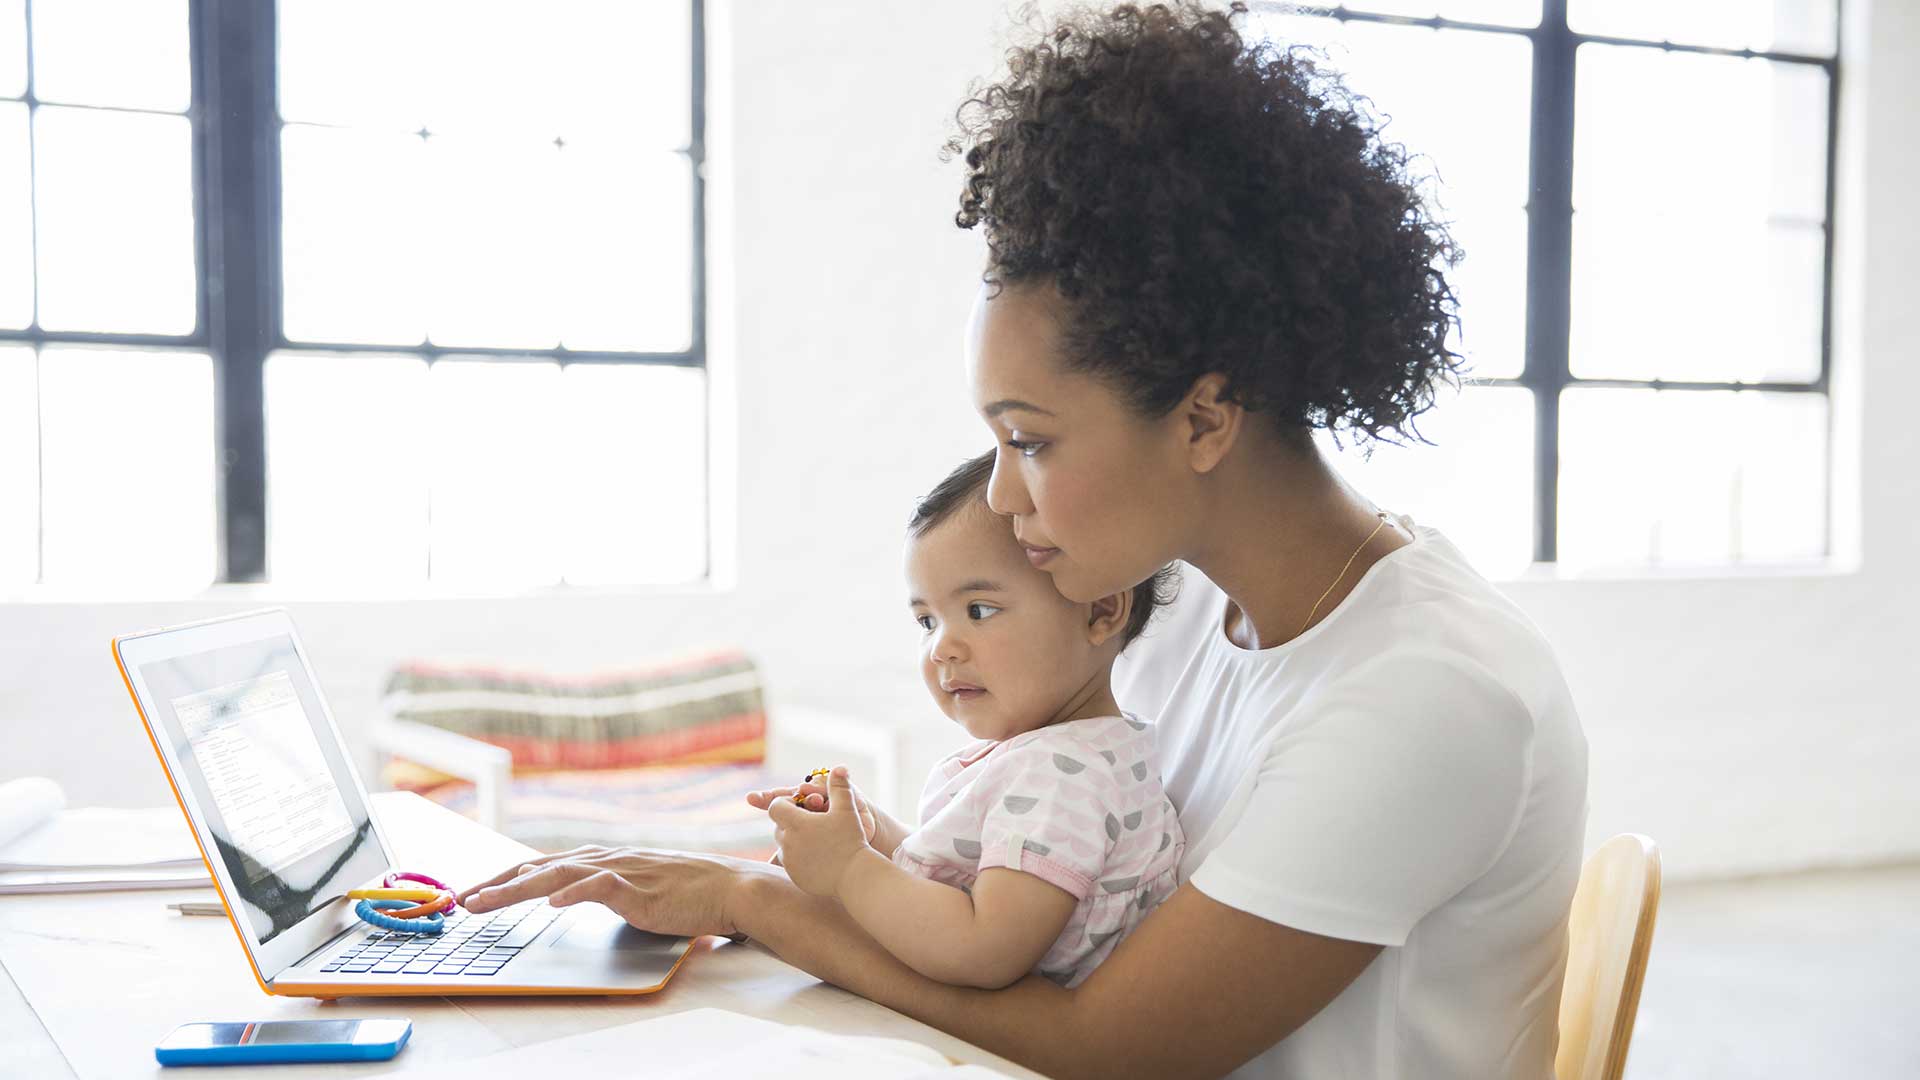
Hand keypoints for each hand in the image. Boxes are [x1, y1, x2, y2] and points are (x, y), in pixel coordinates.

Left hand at [452, 844, 782, 938]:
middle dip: (498, 883)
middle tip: (463, 899)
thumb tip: (563, 893)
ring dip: (518, 888)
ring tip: (487, 900)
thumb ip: (599, 886)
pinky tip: (554, 900)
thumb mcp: (633, 886)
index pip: (541, 865)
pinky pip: (602, 887)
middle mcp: (605, 859)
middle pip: (540, 867)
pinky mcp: (641, 889)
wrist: (729, 887)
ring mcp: (622, 871)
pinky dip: (575, 892)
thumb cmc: (686, 890)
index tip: (474, 891)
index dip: (504, 877)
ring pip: (560, 874)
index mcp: (601, 860)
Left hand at [766, 767, 875, 897]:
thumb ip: (839, 786)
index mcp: (795, 823)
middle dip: (791, 821)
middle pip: (779, 825)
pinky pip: (790, 861)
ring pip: (783, 843)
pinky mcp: (793, 875)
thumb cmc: (851, 839)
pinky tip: (817, 855)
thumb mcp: (847, 809)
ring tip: (816, 839)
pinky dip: (799, 856)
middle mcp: (787, 842)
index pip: (775, 806)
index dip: (788, 802)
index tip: (804, 805)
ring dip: (794, 838)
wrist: (855, 876)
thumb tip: (839, 767)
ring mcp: (789, 861)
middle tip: (812, 822)